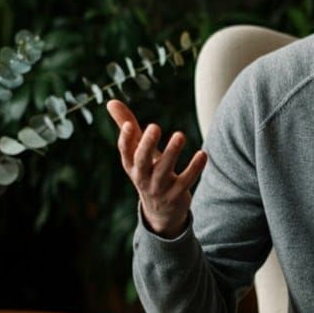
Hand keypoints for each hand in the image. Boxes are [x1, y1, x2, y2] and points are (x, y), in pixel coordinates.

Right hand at [106, 99, 206, 237]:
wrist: (161, 211)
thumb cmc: (148, 171)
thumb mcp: (137, 152)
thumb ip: (126, 126)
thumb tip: (111, 101)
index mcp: (131, 165)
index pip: (125, 152)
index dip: (126, 140)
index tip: (129, 125)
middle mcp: (143, 177)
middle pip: (143, 162)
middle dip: (147, 145)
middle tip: (154, 126)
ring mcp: (159, 188)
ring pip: (164, 171)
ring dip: (172, 153)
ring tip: (180, 135)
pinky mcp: (177, 195)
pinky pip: (186, 181)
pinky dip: (194, 168)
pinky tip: (202, 153)